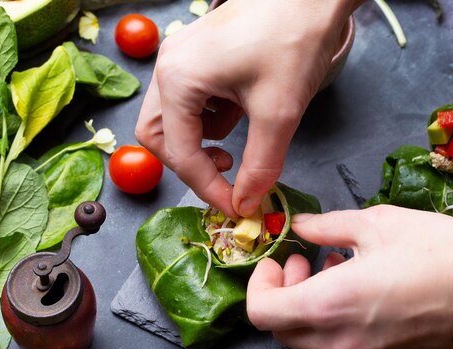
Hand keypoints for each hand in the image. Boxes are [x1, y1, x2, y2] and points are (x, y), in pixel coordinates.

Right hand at [135, 0, 358, 217]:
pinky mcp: (196, 56)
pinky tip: (242, 110)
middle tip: (228, 172)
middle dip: (191, 163)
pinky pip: (191, 100)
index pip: (180, 155)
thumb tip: (246, 203)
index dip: (208, 188)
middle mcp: (168, 68)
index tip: (236, 206)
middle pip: (159, 137)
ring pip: (173, 120)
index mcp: (178, 80)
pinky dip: (212, 117)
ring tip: (242, 132)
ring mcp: (179, 58)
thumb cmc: (294, 37)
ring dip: (202, 139)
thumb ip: (260, 166)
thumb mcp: (278, 112)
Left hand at [247, 205, 452, 348]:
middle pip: (283, 329)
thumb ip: (326, 227)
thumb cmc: (444, 254)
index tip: (278, 261)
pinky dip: (338, 320)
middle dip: (284, 293)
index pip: (262, 312)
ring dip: (311, 304)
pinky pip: (345, 346)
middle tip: (306, 261)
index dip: (260, 284)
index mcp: (330, 306)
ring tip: (340, 267)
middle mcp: (341, 343)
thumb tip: (300, 226)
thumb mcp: (377, 223)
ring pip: (313, 339)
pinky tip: (365, 290)